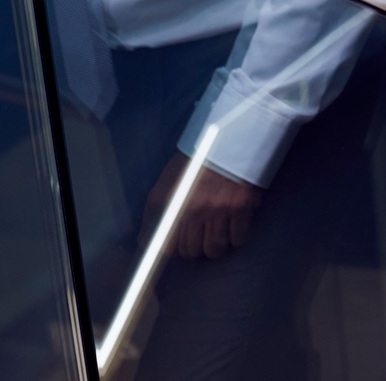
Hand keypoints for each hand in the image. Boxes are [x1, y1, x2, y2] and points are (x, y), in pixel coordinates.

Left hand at [142, 152, 263, 259]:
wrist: (231, 135)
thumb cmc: (198, 159)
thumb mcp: (168, 180)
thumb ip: (155, 210)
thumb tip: (143, 242)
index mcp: (170, 201)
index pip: (163, 246)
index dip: (170, 251)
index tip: (176, 250)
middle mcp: (191, 209)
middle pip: (190, 252)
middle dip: (194, 246)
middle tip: (200, 235)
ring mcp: (218, 209)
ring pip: (214, 249)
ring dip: (215, 245)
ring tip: (218, 232)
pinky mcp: (242, 207)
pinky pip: (238, 239)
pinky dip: (237, 236)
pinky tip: (235, 225)